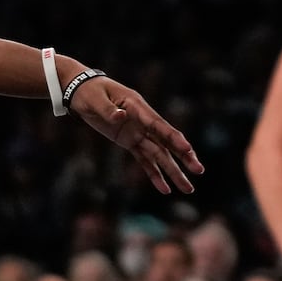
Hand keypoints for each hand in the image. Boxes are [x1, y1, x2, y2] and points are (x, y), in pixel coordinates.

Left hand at [68, 74, 204, 193]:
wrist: (82, 91)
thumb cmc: (90, 92)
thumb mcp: (95, 99)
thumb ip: (108, 110)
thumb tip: (121, 117)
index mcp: (138, 108)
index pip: (160, 126)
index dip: (174, 138)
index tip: (188, 149)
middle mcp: (143, 122)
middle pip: (167, 142)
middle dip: (184, 157)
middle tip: (199, 170)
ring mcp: (138, 133)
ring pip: (160, 155)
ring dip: (174, 171)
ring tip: (188, 188)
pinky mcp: (130, 141)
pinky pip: (144, 160)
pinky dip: (154, 175)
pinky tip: (165, 189)